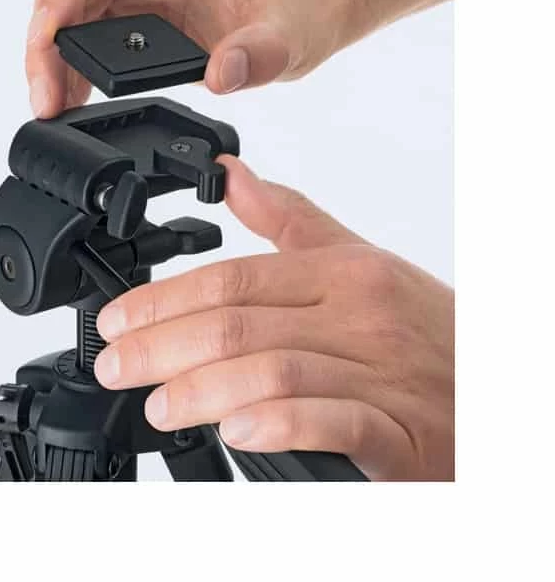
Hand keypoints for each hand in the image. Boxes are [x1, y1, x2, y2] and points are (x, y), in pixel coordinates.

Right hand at [25, 0, 347, 116]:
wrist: (308, 8)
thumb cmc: (297, 5)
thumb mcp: (290, 35)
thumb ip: (258, 54)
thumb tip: (218, 75)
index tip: (47, 37)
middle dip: (48, 40)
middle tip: (43, 95)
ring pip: (72, 10)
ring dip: (54, 57)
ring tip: (52, 105)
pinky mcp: (138, 13)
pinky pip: (89, 34)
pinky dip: (74, 66)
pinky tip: (71, 98)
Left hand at [93, 156, 454, 480]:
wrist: (495, 389)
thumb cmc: (421, 326)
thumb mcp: (358, 260)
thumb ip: (288, 219)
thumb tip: (230, 175)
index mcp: (340, 272)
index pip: (233, 278)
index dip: (163, 299)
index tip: (116, 320)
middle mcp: (357, 315)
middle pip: (238, 324)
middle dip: (161, 346)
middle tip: (113, 366)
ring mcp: (379, 373)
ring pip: (274, 371)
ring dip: (204, 390)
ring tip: (157, 406)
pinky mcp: (401, 431)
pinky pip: (334, 422)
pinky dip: (281, 425)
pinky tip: (237, 433)